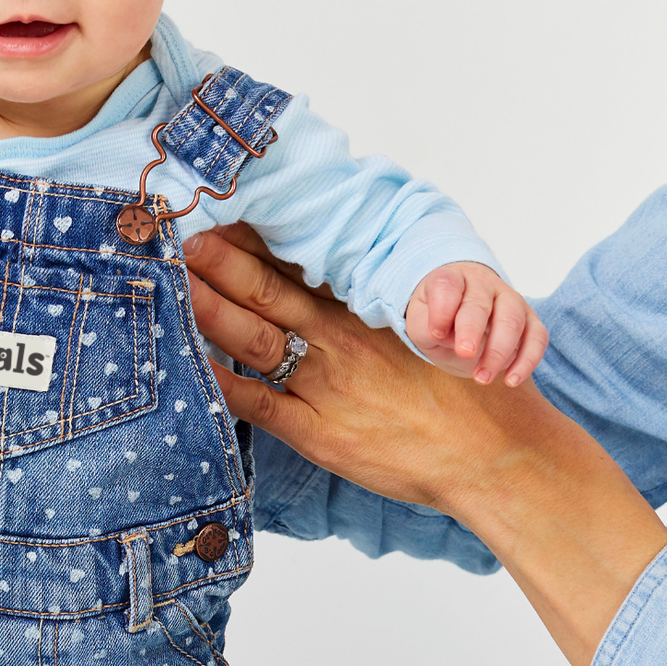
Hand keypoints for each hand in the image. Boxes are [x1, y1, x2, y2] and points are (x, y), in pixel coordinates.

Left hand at [183, 226, 512, 509]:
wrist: (493, 453)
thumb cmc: (464, 391)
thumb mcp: (428, 328)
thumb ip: (378, 303)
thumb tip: (336, 276)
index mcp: (366, 310)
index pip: (302, 263)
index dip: (258, 239)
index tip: (223, 213)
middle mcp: (340, 340)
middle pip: (268, 290)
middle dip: (221, 261)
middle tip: (180, 231)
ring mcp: (326, 386)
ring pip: (254, 337)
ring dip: (210, 307)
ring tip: (173, 280)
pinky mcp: (318, 433)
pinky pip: (257, 403)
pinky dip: (219, 381)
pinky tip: (188, 361)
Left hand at [405, 262, 547, 385]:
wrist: (459, 317)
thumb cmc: (437, 320)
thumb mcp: (420, 323)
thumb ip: (426, 326)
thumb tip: (445, 335)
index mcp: (452, 279)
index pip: (448, 284)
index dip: (442, 308)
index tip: (436, 333)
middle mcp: (483, 285)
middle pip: (480, 303)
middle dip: (472, 329)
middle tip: (464, 353)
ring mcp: (510, 300)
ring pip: (513, 320)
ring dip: (499, 351)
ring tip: (482, 378)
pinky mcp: (529, 321)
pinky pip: (537, 337)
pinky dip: (528, 360)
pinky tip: (511, 380)